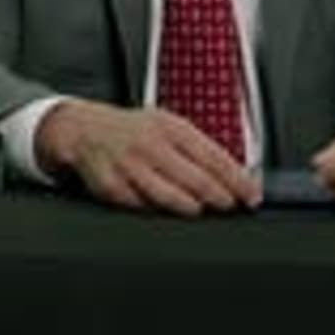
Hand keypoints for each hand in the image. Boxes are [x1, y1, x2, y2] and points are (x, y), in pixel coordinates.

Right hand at [35, 99, 257, 215]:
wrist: (83, 129)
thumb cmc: (132, 130)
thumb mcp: (168, 125)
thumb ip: (198, 147)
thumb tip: (235, 172)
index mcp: (170, 127)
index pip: (215, 157)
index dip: (238, 180)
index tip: (251, 195)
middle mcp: (150, 145)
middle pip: (197, 180)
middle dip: (220, 197)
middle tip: (229, 205)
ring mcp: (130, 166)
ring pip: (171, 197)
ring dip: (191, 207)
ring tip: (198, 207)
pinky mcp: (112, 186)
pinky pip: (143, 206)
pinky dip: (157, 209)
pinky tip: (163, 206)